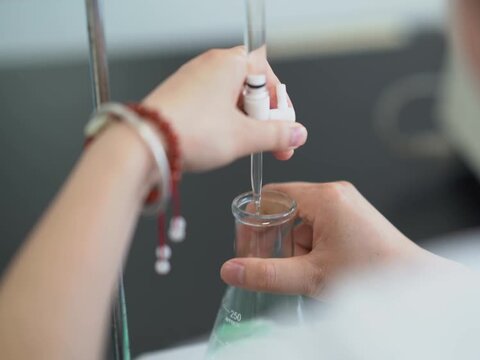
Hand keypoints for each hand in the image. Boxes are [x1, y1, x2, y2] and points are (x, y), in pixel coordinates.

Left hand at [143, 46, 306, 171]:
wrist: (145, 144)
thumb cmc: (189, 131)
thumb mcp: (244, 137)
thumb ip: (277, 135)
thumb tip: (296, 134)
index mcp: (230, 63)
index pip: (268, 75)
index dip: (279, 104)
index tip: (286, 127)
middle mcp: (210, 66)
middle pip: (251, 87)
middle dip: (265, 117)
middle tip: (271, 143)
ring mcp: (193, 80)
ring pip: (232, 99)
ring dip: (245, 122)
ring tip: (245, 146)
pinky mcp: (181, 97)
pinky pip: (213, 106)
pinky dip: (224, 123)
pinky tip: (223, 143)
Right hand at [220, 182, 461, 298]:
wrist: (413, 282)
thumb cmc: (372, 273)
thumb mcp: (311, 276)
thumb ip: (267, 273)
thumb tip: (232, 269)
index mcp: (325, 197)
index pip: (273, 194)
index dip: (255, 219)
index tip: (247, 241)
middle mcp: (336, 193)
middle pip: (286, 208)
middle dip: (277, 239)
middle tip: (278, 265)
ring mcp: (347, 204)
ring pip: (302, 220)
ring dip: (296, 246)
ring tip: (309, 271)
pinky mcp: (353, 217)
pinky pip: (319, 225)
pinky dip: (312, 246)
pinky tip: (319, 268)